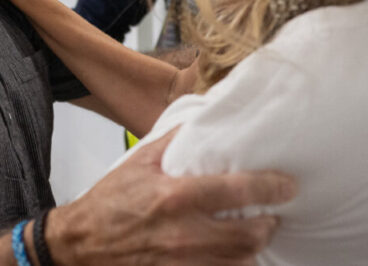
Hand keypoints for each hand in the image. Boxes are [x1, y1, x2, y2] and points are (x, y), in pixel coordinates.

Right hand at [46, 128, 295, 264]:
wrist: (80, 245)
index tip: (287, 185)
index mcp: (176, 196)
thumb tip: (201, 116)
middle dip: (270, 225)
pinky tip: (232, 255)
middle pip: (250, 235)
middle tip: (274, 214)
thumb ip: (173, 139)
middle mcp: (184, 233)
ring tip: (255, 234)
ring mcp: (182, 263)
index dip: (271, 187)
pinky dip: (232, 265)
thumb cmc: (109, 202)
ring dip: (253, 248)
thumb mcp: (139, 161)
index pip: (239, 191)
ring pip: (240, 262)